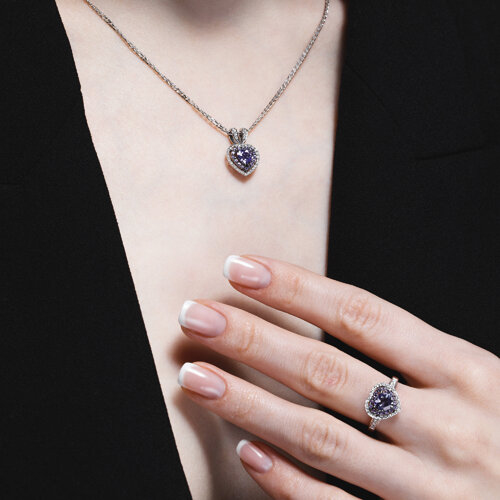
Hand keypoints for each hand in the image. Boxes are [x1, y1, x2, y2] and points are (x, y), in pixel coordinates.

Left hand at [177, 255, 499, 498]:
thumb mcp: (484, 378)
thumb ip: (419, 353)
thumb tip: (334, 319)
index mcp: (464, 370)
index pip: (360, 315)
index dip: (295, 289)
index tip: (242, 268)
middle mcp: (444, 424)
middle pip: (327, 372)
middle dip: (254, 339)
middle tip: (198, 316)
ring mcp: (429, 486)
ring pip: (319, 438)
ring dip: (249, 405)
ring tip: (197, 376)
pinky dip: (289, 484)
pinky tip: (247, 454)